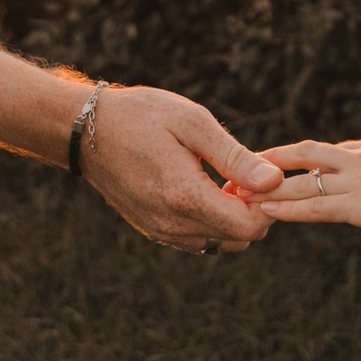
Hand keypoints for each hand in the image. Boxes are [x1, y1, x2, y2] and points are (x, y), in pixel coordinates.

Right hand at [81, 86, 281, 254]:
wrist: (86, 130)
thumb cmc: (141, 116)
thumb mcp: (193, 123)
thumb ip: (234, 157)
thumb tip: (274, 180)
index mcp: (184, 197)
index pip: (250, 225)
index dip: (267, 200)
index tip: (259, 170)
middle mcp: (172, 224)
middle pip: (241, 238)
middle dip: (254, 209)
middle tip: (243, 171)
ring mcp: (161, 232)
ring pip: (221, 243)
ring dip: (233, 217)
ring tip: (222, 179)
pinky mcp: (153, 231)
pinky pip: (198, 240)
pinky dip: (212, 221)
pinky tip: (204, 188)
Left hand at [246, 136, 360, 236]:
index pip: (332, 151)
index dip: (306, 158)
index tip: (285, 161)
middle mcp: (360, 157)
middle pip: (305, 155)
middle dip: (273, 161)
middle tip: (245, 167)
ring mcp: (356, 180)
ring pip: (300, 182)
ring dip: (268, 188)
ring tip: (240, 193)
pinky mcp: (358, 206)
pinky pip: (312, 208)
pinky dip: (286, 210)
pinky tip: (265, 213)